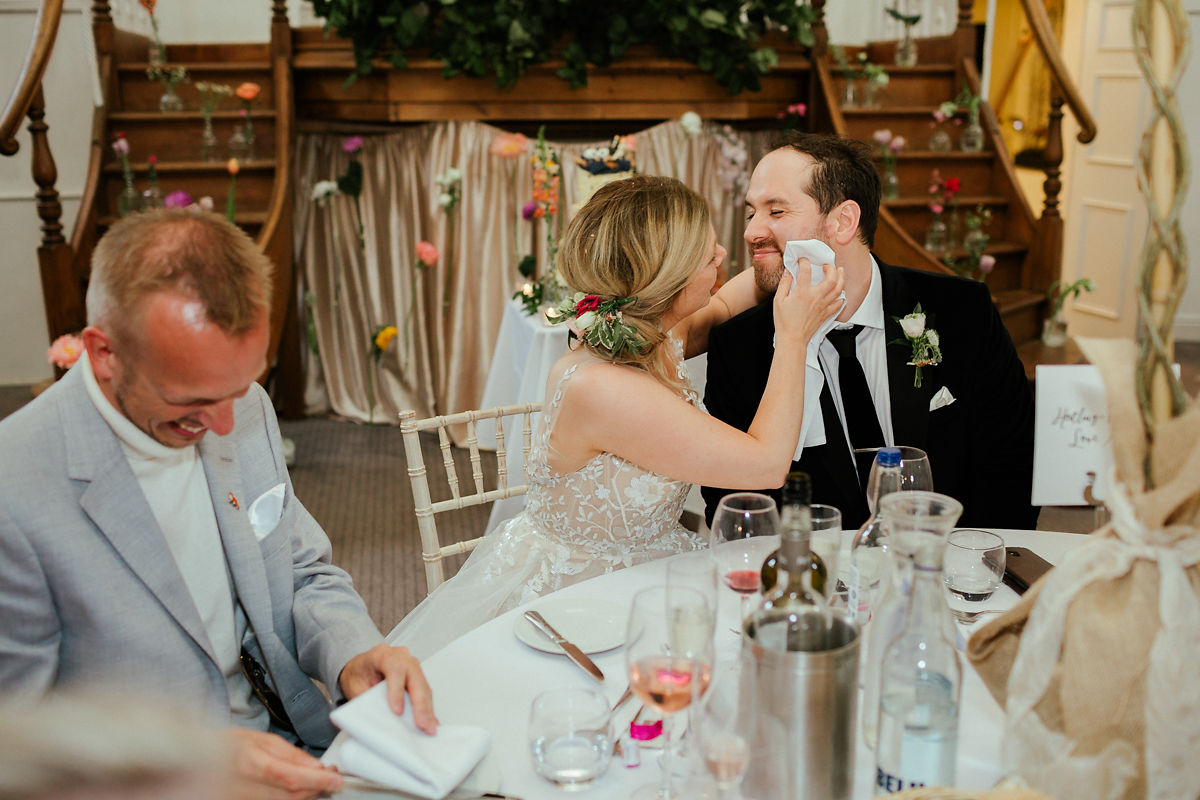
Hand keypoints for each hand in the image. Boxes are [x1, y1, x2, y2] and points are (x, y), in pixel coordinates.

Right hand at [227, 728, 342, 799]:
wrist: (202, 760)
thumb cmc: (231, 746)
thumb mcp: (263, 740)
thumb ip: (291, 754)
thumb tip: (315, 767)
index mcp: (251, 764)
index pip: (290, 777)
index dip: (316, 781)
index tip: (335, 779)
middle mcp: (247, 787)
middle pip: (292, 795)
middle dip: (317, 788)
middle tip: (332, 778)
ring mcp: (246, 799)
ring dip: (308, 794)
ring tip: (319, 780)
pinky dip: (294, 798)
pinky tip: (302, 788)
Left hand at [338, 643, 438, 733]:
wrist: (360, 667)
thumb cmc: (357, 674)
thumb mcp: (354, 687)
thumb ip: (366, 701)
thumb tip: (378, 721)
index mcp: (381, 655)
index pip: (395, 669)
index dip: (397, 691)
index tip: (397, 711)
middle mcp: (399, 656)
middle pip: (415, 677)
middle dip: (420, 703)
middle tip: (422, 724)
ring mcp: (411, 664)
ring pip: (423, 685)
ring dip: (427, 708)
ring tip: (428, 727)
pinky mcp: (417, 675)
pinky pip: (425, 690)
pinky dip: (427, 707)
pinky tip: (430, 720)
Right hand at [772, 260, 844, 345]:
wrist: (793, 339)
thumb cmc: (784, 323)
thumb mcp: (778, 301)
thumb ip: (784, 284)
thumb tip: (788, 272)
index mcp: (802, 293)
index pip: (806, 271)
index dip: (804, 262)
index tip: (802, 261)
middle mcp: (816, 297)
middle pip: (831, 278)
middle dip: (831, 268)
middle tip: (827, 265)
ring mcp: (823, 306)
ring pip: (839, 289)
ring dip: (841, 278)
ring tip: (840, 272)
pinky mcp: (826, 314)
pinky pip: (839, 304)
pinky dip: (841, 297)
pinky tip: (840, 293)